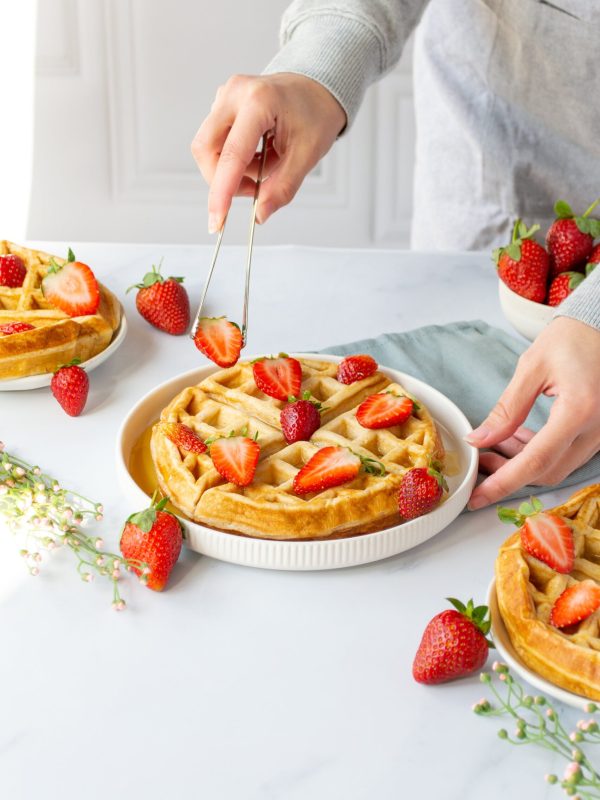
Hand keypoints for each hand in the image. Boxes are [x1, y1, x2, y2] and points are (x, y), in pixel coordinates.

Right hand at [191, 73, 346, 232]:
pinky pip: (215, 141)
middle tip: (253, 188)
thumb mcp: (307, 155)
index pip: (232, 155)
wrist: (316, 89)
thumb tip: (260, 214)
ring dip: (232, 169)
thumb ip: (282, 188)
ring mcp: (225, 95)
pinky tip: (256, 152)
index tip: (216, 220)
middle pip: (206, 149)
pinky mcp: (221, 104)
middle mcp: (235, 93)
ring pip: (208, 148)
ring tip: (264, 163)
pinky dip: (233, 158)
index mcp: (259, 101)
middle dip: (222, 180)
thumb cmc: (315, 115)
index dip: (221, 192)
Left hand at [466, 316, 599, 507]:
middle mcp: (597, 429)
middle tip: (480, 458)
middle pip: (547, 471)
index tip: (477, 498)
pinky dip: (539, 453)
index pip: (536, 461)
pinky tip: (517, 437)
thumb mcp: (532, 367)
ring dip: (522, 463)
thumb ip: (506, 409)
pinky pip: (567, 455)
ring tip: (494, 445)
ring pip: (557, 466)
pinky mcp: (599, 432)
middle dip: (508, 472)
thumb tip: (479, 440)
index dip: (503, 483)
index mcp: (579, 411)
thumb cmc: (573, 338)